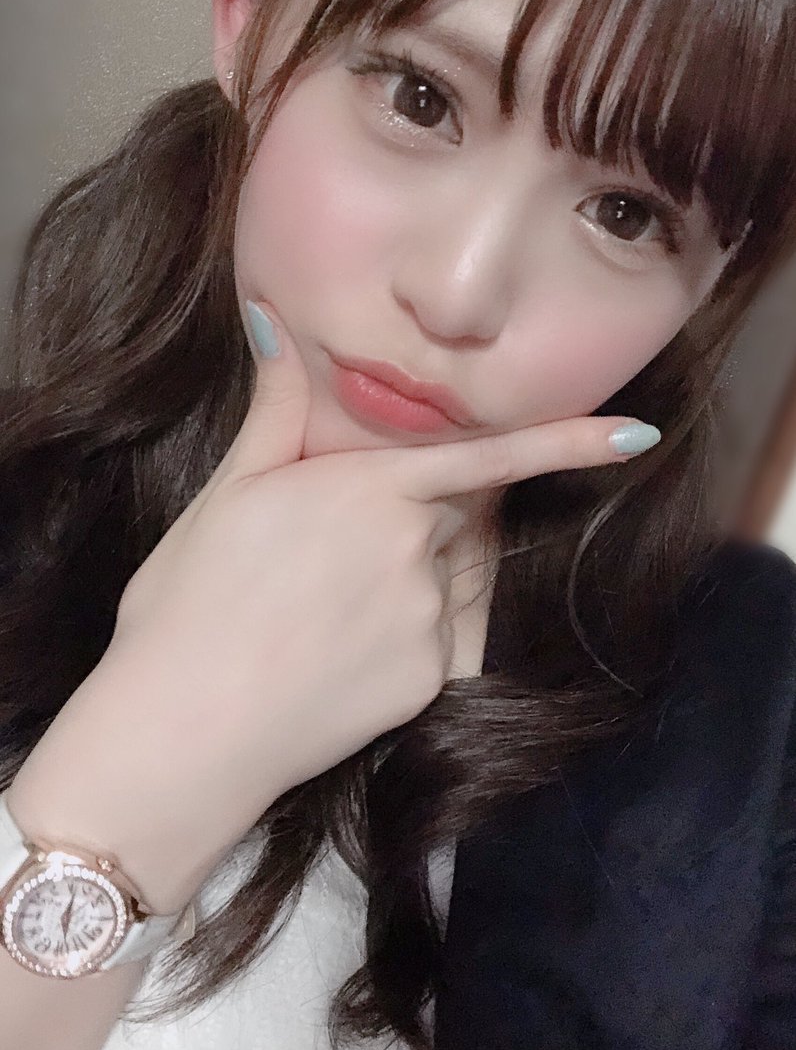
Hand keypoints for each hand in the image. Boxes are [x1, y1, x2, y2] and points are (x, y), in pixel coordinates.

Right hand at [7, 301, 653, 913]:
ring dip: (423, 567)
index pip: (486, 459)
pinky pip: (443, 639)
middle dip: (432, 511)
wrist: (182, 730)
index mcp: (372, 494)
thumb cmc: (190, 603)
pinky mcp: (429, 685)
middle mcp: (417, 554)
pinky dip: (413, 629)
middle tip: (349, 536)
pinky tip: (345, 646)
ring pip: (454, 577)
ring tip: (332, 597)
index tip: (638, 437)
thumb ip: (276, 408)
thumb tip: (273, 318)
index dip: (567, 444)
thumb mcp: (229, 493)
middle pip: (460, 517)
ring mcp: (429, 624)